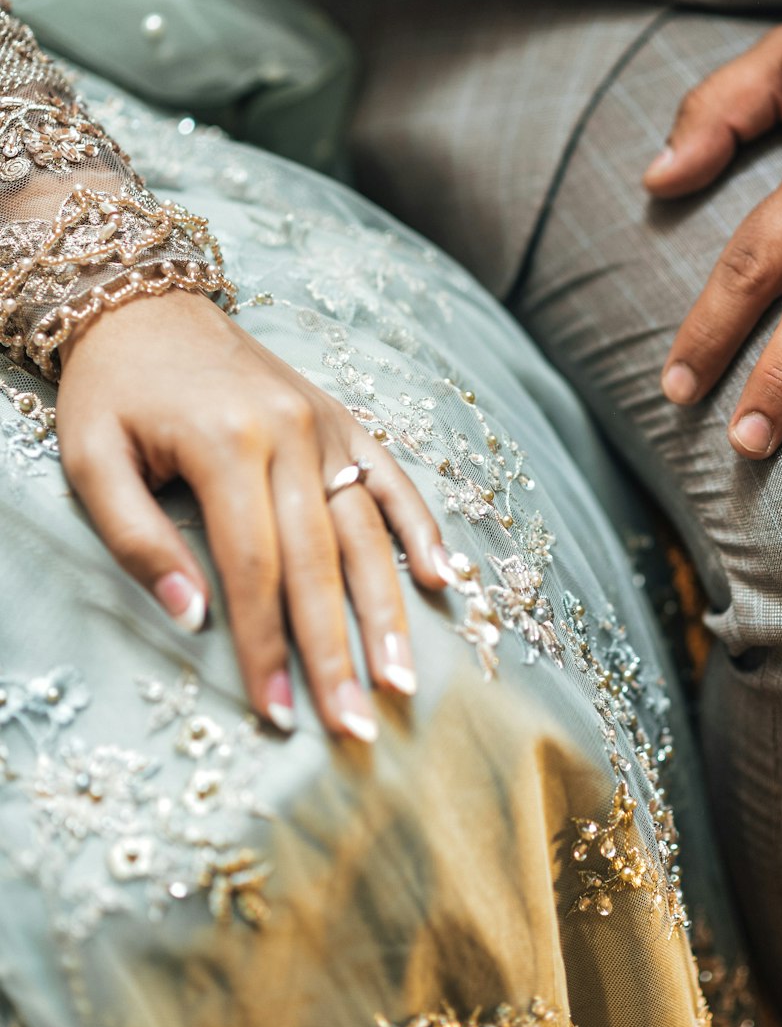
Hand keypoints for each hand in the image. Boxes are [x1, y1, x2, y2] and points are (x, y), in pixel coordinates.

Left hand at [57, 290, 449, 738]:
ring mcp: (326, 426)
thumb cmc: (112, 389)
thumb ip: (138, 540)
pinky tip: (444, 578)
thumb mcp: (92, 459)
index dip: (268, 649)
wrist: (145, 300)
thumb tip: (193, 618)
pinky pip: (393, 480)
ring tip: (403, 678)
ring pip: (368, 532)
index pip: (255, 570)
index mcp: (226, 444)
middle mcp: (290, 434)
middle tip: (356, 726)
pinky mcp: (343, 422)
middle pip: (321, 564)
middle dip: (338, 653)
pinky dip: (422, 529)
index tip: (280, 716)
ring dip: (388, 611)